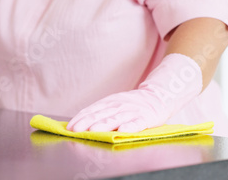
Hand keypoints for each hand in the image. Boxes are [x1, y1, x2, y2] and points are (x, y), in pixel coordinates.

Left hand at [67, 53, 202, 132]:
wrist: (157, 97)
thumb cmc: (130, 104)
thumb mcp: (112, 104)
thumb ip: (98, 113)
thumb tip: (77, 122)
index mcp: (109, 102)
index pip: (92, 110)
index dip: (80, 118)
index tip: (70, 127)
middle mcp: (118, 105)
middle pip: (101, 115)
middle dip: (87, 122)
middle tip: (77, 130)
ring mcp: (132, 111)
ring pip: (116, 118)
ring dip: (104, 124)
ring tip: (94, 130)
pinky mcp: (145, 117)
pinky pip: (137, 123)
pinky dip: (130, 126)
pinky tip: (122, 130)